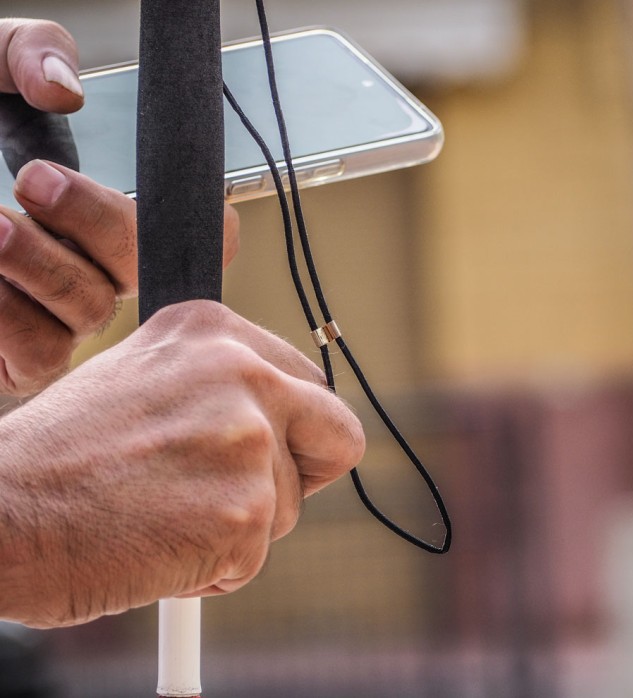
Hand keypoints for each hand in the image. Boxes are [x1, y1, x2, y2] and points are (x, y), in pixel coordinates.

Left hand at [0, 19, 239, 396]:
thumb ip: (29, 53)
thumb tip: (63, 92)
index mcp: (104, 215)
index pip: (201, 234)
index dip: (205, 226)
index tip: (137, 190)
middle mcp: (93, 273)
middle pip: (141, 268)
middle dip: (97, 225)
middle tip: (33, 181)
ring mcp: (57, 320)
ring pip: (90, 313)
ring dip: (40, 267)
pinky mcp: (15, 363)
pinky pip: (37, 354)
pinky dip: (6, 315)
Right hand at [0, 301, 364, 627]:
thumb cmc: (56, 462)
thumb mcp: (140, 382)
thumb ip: (216, 389)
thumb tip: (280, 418)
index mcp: (215, 333)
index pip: (312, 385)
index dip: (293, 430)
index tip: (261, 449)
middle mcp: (242, 373)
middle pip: (339, 434)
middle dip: (304, 475)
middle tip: (247, 500)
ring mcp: (247, 441)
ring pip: (288, 508)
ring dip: (236, 530)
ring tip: (158, 519)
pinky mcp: (245, 511)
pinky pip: (253, 559)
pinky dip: (209, 571)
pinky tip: (151, 550)